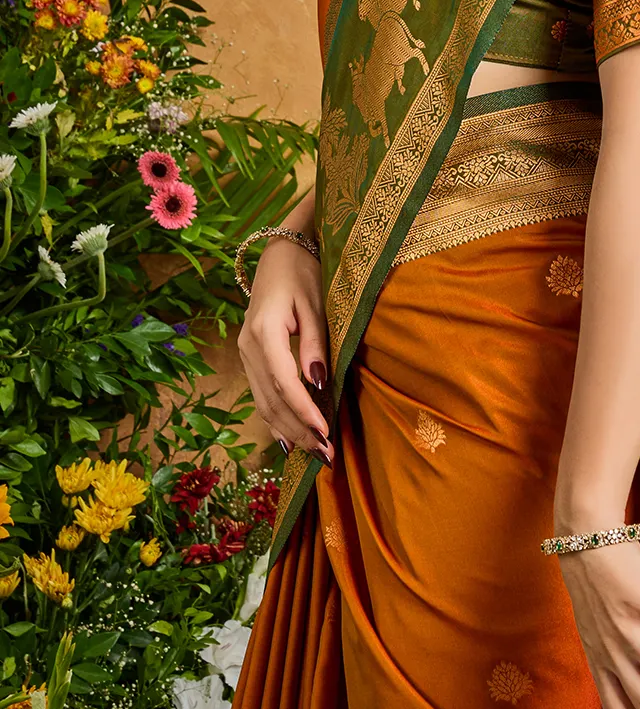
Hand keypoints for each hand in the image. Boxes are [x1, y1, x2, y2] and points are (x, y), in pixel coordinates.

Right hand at [236, 237, 333, 467]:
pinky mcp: (249, 357)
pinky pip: (260, 395)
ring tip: (313, 453)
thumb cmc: (303, 274)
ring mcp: (245, 353)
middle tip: (325, 455)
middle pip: (272, 398)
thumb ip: (316, 343)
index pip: (284, 381)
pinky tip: (289, 439)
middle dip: (299, 430)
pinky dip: (275, 418)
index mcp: (264, 331)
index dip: (304, 410)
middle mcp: (248, 346)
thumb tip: (318, 382)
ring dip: (288, 430)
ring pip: (263, 402)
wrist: (280, 253)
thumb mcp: (315, 303)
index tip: (325, 431)